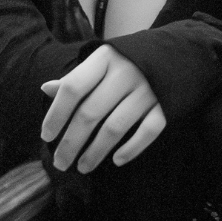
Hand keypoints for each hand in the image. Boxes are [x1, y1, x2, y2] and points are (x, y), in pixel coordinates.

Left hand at [39, 45, 167, 171]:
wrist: (176, 53)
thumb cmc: (128, 62)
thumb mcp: (102, 62)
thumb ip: (77, 78)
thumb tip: (45, 88)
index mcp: (104, 58)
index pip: (73, 88)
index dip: (56, 114)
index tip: (46, 137)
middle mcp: (125, 72)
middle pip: (90, 112)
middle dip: (71, 142)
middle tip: (60, 162)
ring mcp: (147, 89)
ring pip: (115, 127)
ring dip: (95, 151)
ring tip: (82, 167)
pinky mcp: (165, 105)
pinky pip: (147, 132)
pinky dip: (132, 149)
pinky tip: (117, 160)